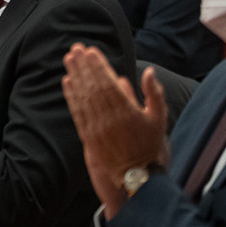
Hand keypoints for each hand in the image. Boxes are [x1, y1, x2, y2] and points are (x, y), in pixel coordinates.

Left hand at [61, 43, 167, 216]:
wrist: (136, 177)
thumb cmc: (150, 146)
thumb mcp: (159, 119)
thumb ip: (154, 93)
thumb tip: (148, 71)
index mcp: (127, 111)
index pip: (108, 82)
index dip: (98, 65)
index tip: (91, 51)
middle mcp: (109, 118)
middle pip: (92, 86)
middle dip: (83, 66)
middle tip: (75, 49)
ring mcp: (96, 127)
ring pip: (83, 97)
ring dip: (75, 76)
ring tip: (69, 60)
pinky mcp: (87, 136)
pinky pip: (77, 112)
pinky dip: (71, 96)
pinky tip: (67, 82)